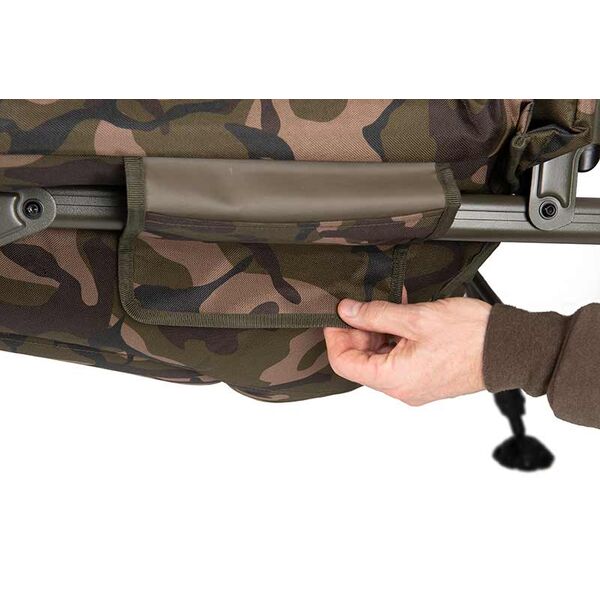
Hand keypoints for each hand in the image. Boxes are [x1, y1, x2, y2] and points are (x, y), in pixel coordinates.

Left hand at [324, 298, 491, 404]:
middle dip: (358, 331)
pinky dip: (394, 337)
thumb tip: (347, 312)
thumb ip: (376, 315)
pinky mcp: (425, 377)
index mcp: (395, 380)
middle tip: (365, 305)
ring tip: (389, 305)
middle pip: (361, 361)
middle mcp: (402, 389)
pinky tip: (402, 315)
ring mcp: (414, 385)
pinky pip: (398, 358)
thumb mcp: (416, 318)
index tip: (337, 315)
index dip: (335, 337)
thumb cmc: (472, 336)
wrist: (510, 348)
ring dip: (377, 331)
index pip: (344, 364)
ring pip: (379, 358)